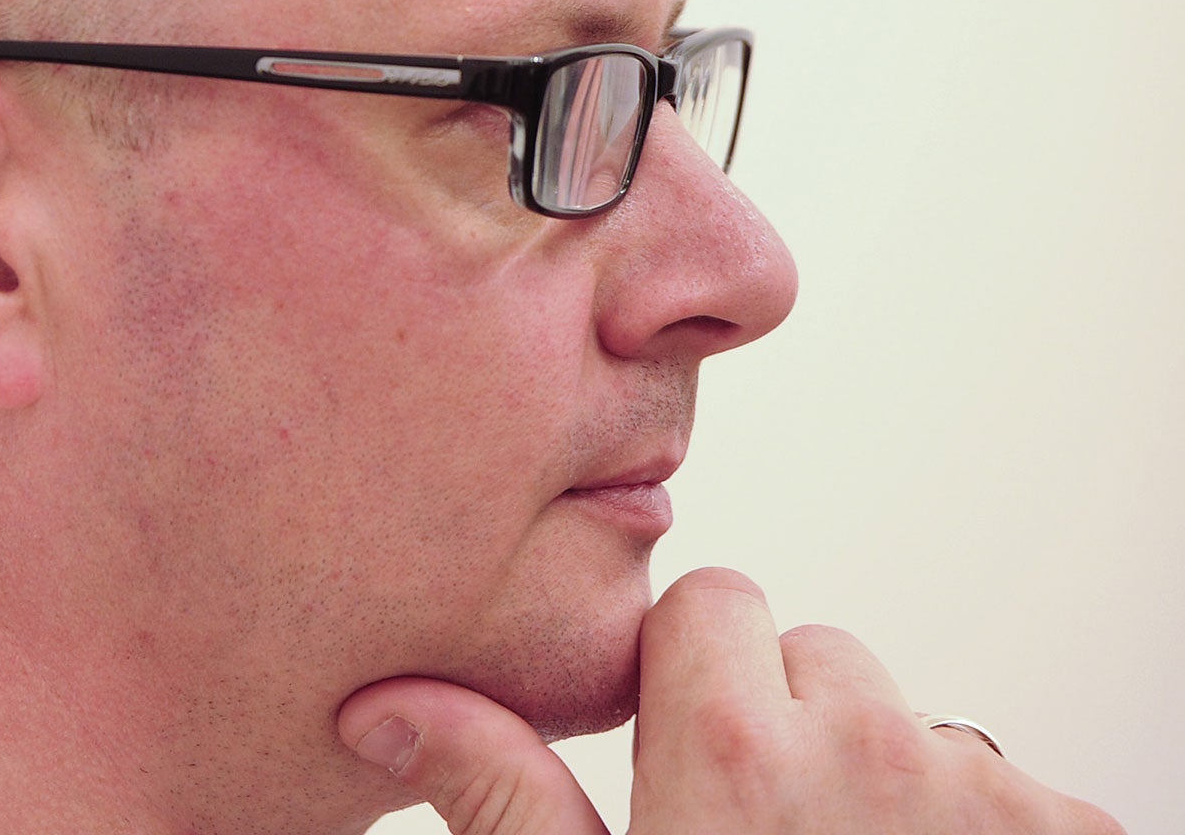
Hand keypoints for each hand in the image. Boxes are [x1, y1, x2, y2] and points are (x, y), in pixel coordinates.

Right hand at [337, 567, 1122, 833]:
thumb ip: (499, 793)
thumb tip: (384, 707)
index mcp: (737, 750)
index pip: (713, 601)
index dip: (692, 676)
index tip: (689, 760)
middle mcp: (873, 745)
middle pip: (816, 658)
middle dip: (790, 725)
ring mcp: (988, 795)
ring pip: (915, 725)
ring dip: (887, 785)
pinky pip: (1012, 791)